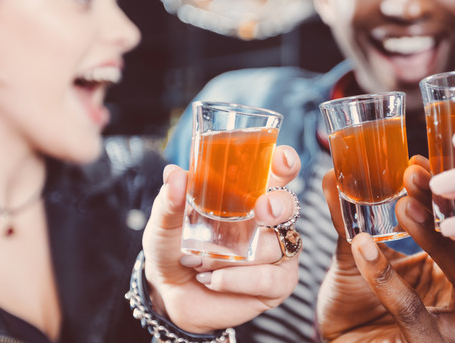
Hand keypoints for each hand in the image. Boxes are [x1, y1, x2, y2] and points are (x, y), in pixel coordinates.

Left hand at [141, 145, 301, 332]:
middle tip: (260, 211)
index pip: (278, 173)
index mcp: (249, 196)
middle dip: (278, 205)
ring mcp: (278, 252)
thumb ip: (170, 200)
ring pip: (271, 246)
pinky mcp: (278, 284)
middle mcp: (269, 222)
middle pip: (289, 205)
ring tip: (201, 262)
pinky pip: (269, 278)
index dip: (285, 163)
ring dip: (231, 256)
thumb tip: (174, 174)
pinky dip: (237, 279)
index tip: (280, 160)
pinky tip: (214, 280)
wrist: (171, 295)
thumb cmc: (173, 250)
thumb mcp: (165, 224)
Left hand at [316, 156, 454, 342]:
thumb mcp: (355, 256)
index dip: (450, 189)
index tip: (420, 159)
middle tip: (417, 173)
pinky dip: (388, 278)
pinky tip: (365, 247)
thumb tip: (331, 173)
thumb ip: (349, 220)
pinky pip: (414, 311)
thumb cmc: (357, 311)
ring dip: (435, 237)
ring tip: (402, 206)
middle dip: (450, 204)